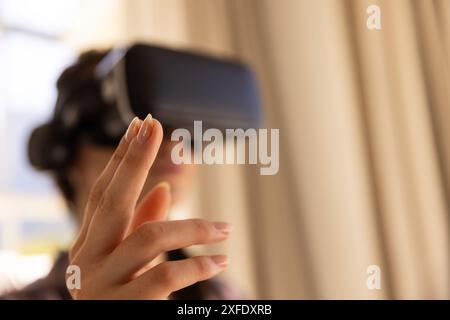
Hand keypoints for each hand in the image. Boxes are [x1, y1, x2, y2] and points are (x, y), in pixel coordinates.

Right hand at [68, 115, 230, 298]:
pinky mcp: (123, 308)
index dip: (123, 157)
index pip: (105, 191)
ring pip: (149, 237)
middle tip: (154, 126)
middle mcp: (88, 259)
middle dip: (133, 160)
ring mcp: (101, 285)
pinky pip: (164, 277)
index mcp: (90, 244)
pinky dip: (197, 266)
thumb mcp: (131, 262)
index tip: (142, 124)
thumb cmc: (122, 299)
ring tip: (226, 229)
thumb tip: (166, 187)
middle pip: (112, 199)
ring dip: (193, 228)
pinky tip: (220, 262)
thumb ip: (143, 225)